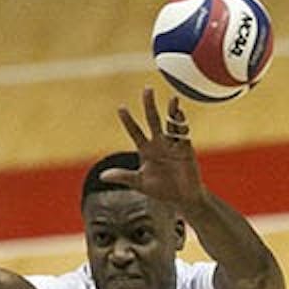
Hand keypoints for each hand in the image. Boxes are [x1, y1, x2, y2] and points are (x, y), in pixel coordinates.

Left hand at [102, 87, 204, 207]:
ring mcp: (173, 145)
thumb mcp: (140, 183)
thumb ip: (124, 177)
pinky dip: (183, 125)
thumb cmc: (161, 190)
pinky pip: (184, 135)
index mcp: (146, 150)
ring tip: (173, 99)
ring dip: (172, 111)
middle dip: (150, 105)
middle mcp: (159, 143)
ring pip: (172, 124)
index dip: (128, 121)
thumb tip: (102, 176)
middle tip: (147, 89)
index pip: (135, 132)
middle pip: (153, 120)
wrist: (182, 198)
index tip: (121, 108)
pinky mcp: (186, 149)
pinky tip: (181, 116)